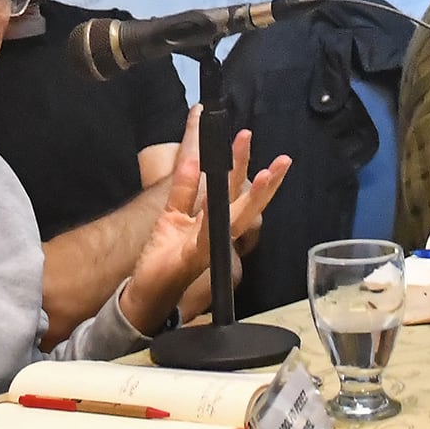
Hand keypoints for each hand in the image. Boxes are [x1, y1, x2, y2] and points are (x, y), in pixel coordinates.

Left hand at [125, 112, 291, 331]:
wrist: (146, 292)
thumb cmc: (163, 257)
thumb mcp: (172, 214)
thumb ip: (184, 188)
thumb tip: (193, 158)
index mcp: (216, 220)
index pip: (236, 188)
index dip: (243, 163)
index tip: (246, 136)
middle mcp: (220, 233)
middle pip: (248, 203)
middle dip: (267, 182)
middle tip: (283, 159)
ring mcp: (212, 246)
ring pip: (238, 218)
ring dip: (254, 198)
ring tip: (265, 175)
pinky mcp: (195, 258)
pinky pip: (207, 235)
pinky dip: (214, 217)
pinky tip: (218, 199)